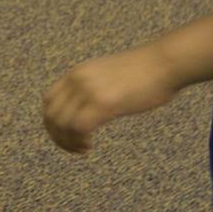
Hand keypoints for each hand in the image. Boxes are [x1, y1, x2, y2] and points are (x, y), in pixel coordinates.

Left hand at [42, 45, 181, 153]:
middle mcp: (78, 80)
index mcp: (78, 73)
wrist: (164, 63)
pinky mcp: (103, 103)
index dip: (52, 124)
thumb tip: (90, 107)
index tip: (66, 136)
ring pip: (62, 124)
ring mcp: (89, 90)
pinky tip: (89, 145)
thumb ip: (94, 88)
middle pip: (51, 116)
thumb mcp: (109, 76)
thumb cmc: (145, 73)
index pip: (48, 101)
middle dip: (58, 137)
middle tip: (75, 148)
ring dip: (68, 142)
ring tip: (83, 148)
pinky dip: (79, 141)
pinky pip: (78, 128)